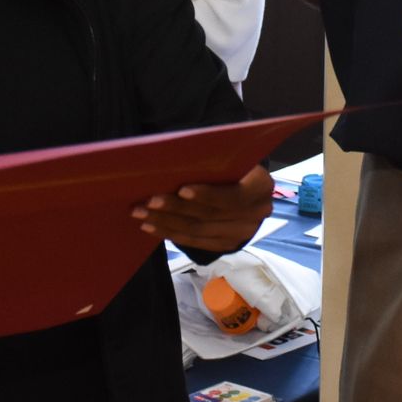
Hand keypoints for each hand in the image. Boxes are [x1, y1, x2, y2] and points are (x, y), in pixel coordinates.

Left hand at [133, 164, 273, 252]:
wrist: (247, 187)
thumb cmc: (233, 163)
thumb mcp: (230, 156)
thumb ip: (213, 159)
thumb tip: (175, 159)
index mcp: (261, 186)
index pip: (233, 196)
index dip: (207, 195)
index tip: (182, 189)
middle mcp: (255, 214)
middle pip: (209, 215)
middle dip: (175, 209)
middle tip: (149, 201)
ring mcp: (241, 234)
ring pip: (198, 230)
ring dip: (166, 222)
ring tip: (141, 213)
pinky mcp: (226, 244)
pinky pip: (194, 241)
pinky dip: (170, 233)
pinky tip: (151, 225)